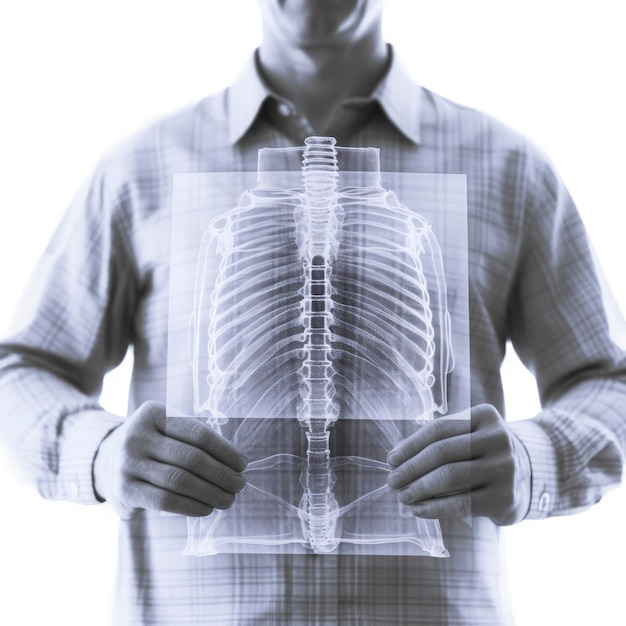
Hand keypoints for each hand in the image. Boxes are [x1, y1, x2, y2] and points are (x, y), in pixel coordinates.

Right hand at [93, 401, 247, 518]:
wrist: (103, 459)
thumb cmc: (152, 443)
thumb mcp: (167, 428)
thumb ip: (194, 438)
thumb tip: (234, 463)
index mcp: (154, 413)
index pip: (197, 433)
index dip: (224, 450)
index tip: (242, 464)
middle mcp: (137, 435)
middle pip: (190, 458)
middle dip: (221, 474)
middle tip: (239, 484)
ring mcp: (127, 463)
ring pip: (179, 481)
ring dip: (209, 493)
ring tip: (228, 499)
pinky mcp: (124, 490)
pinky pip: (164, 500)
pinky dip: (190, 506)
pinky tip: (206, 508)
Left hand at [387, 404, 530, 524]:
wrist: (525, 476)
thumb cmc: (481, 453)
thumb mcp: (467, 435)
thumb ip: (437, 440)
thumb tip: (396, 458)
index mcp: (485, 416)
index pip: (438, 429)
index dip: (411, 445)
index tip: (391, 459)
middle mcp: (498, 438)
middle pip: (442, 452)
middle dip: (411, 468)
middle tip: (393, 481)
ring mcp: (505, 468)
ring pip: (450, 477)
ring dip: (420, 488)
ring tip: (403, 496)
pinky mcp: (505, 497)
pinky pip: (462, 503)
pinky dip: (435, 508)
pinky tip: (419, 510)